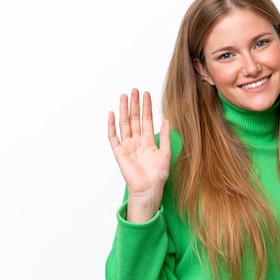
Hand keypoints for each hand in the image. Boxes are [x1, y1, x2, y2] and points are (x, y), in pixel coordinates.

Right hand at [108, 89, 170, 221]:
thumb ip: (165, 136)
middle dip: (134, 104)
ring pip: (124, 124)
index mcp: (148, 141)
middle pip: (134, 119)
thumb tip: (167, 120)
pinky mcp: (119, 152)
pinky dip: (112, 126)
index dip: (146, 107)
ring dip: (124, 110)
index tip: (146, 94)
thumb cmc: (158, 175)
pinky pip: (113, 137)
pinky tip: (112, 114)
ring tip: (124, 97)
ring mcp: (127, 146)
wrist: (149, 188)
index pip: (146, 120)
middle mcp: (137, 142)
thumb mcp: (166, 153)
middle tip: (134, 90)